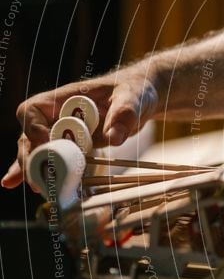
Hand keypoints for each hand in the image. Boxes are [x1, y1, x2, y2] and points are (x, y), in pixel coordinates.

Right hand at [2, 70, 160, 188]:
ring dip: (34, 170)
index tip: (45, 144)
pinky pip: (54, 160)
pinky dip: (41, 172)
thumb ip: (124, 114)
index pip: (34, 109)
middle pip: (30, 136)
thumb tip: (113, 138)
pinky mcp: (75, 147)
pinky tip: (27, 186)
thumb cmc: (134, 90)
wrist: (141, 99)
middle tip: (39, 179)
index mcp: (66, 98)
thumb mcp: (133, 98)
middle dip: (30, 157)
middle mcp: (59, 115)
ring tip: (38, 188)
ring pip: (38, 151)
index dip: (33, 127)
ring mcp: (64, 132)